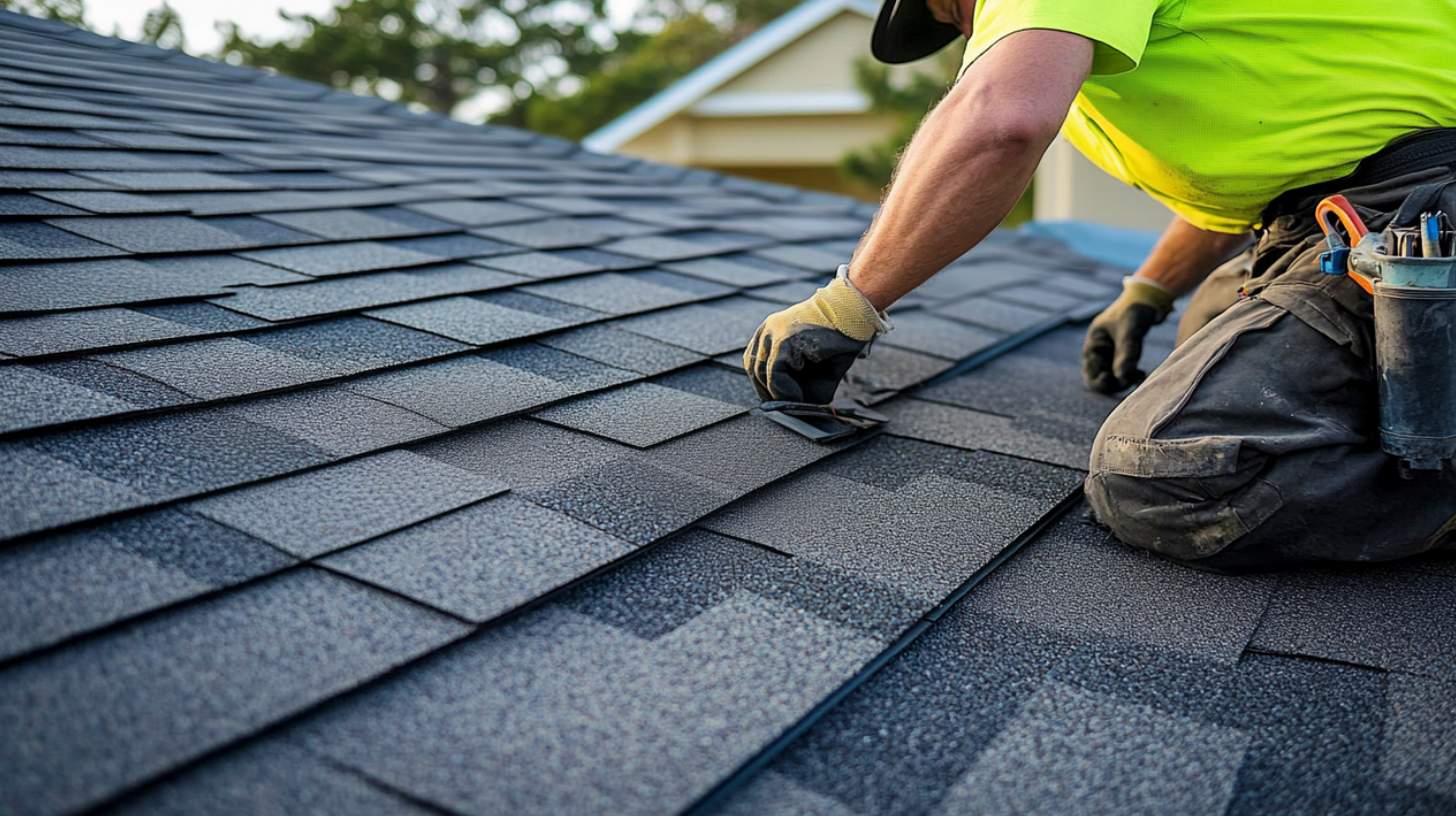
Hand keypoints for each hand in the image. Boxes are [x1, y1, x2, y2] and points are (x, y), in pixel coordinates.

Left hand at [744, 268, 890, 403]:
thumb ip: (799, 387)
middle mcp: (766, 330)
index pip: (753, 364)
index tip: (779, 401)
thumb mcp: (815, 370)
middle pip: (753, 370)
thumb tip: (791, 409)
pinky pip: (774, 374)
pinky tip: (799, 395)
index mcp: (769, 332)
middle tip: (790, 406)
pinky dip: (784, 390)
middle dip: (769, 393)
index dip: (764, 387)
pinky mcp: (784, 340)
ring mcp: (773, 333)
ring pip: (761, 374)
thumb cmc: (838, 341)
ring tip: (799, 400)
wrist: (855, 314)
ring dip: (779, 394)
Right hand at [1082, 277, 1175, 393]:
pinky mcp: (1121, 351)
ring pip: (1111, 375)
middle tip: (1130, 382)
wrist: (1149, 296)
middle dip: (1113, 383)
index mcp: (1095, 341)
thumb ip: (1126, 354)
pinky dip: (1128, 374)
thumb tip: (1122, 379)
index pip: (1091, 370)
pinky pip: (1120, 370)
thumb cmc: (1136, 310)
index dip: (1101, 381)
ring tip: (1138, 376)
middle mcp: (1099, 348)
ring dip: (1122, 380)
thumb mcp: (1131, 331)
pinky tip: (1140, 372)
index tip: (1117, 382)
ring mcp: (1110, 350)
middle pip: (1099, 376)